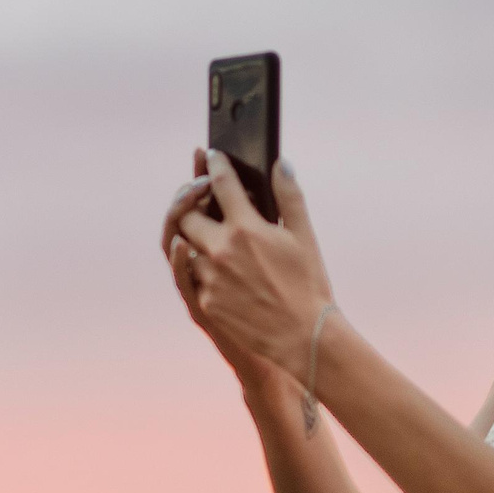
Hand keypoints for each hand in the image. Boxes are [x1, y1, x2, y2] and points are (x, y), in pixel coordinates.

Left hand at [172, 148, 333, 373]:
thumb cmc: (308, 285)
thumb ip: (289, 195)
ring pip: (185, 246)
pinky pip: (191, 276)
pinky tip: (214, 264)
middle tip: (201, 196)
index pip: (221, 183)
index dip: (215, 164)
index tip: (211, 155)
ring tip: (207, 231)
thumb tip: (280, 163)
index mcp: (245, 228)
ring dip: (194, 236)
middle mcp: (221, 250)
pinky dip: (199, 265)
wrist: (302, 337)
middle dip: (191, 201)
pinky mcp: (205, 302)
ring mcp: (209, 278)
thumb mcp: (304, 236)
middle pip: (187, 214)